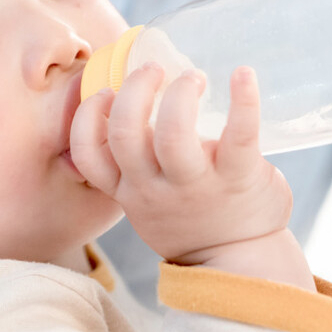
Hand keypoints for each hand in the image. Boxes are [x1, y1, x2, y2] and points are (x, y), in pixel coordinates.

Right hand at [71, 64, 294, 269]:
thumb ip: (134, 168)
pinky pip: (239, 134)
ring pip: (172, 134)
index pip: (88, 155)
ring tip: (194, 77)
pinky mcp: (237, 178)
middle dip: (135, 90)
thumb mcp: (147, 205)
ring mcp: (195, 185)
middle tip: (153, 69)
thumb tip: (125, 107)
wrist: (240, 262)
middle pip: (125, 133)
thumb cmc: (193, 221)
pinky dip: (244, 98)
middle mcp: (154, 189)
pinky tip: (244, 74)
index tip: (105, 92)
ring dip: (180, 93)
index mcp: (129, 190)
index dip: (87, 117)